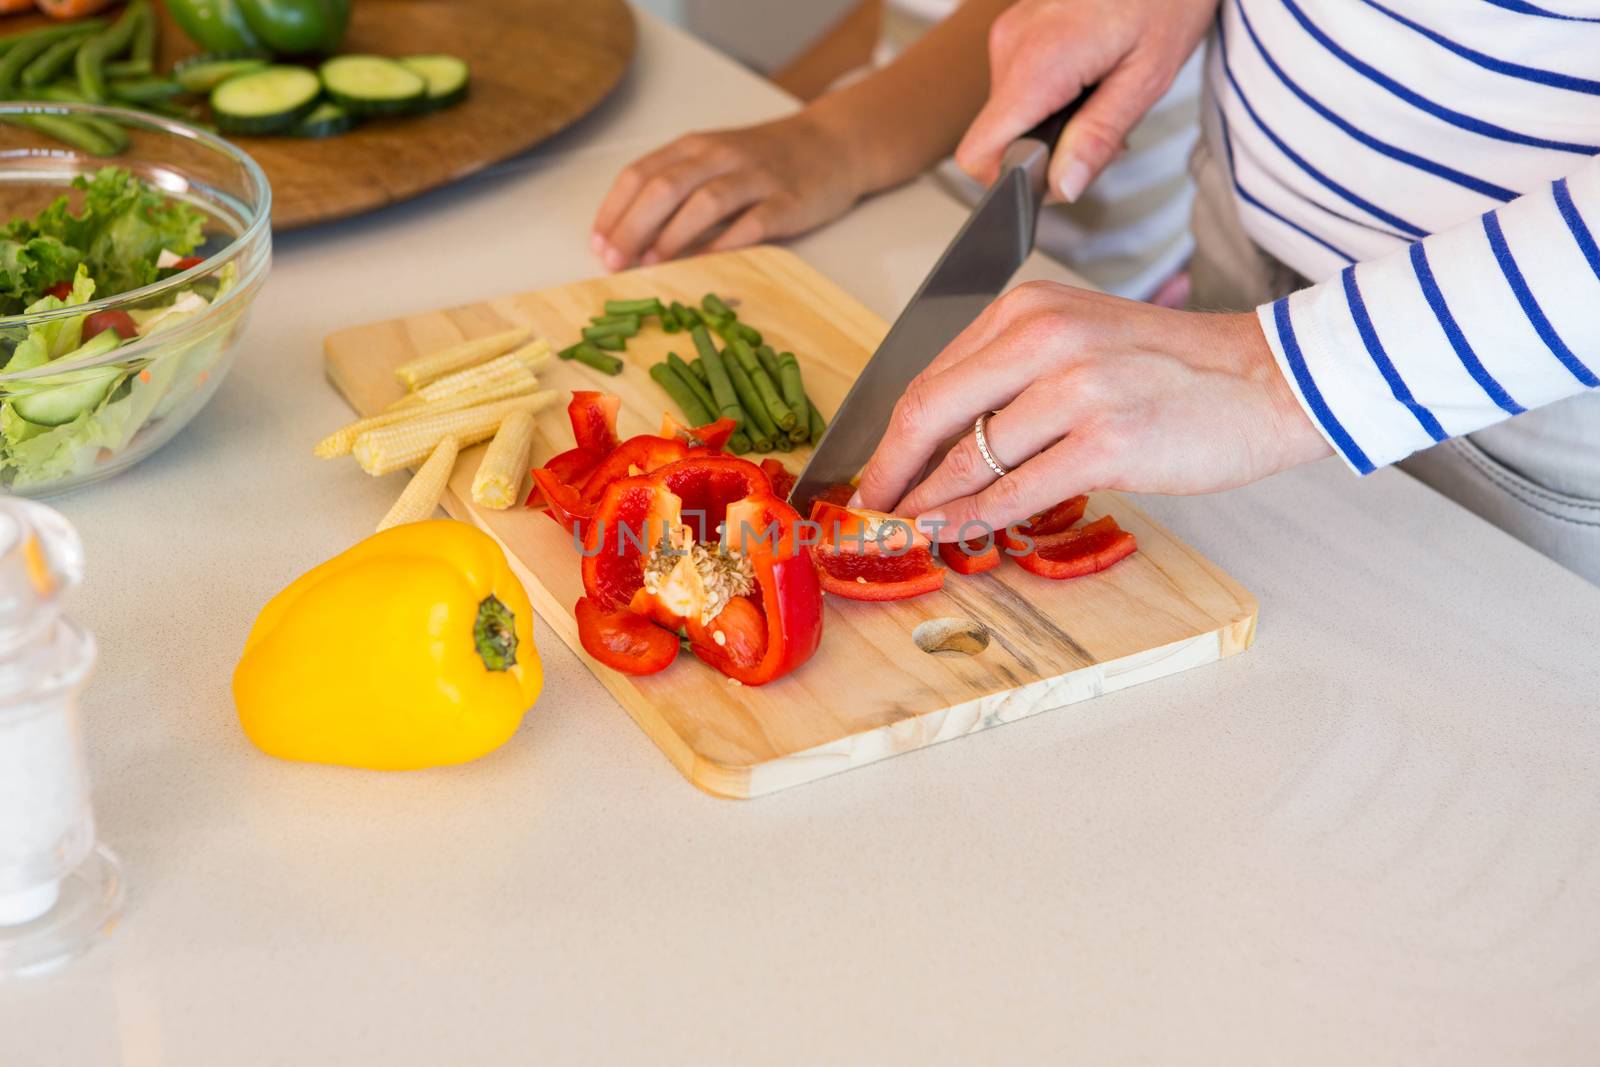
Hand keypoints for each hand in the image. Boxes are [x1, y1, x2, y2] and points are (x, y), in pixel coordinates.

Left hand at [591, 111, 865, 270]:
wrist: (833, 144)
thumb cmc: (763, 162)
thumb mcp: (713, 161)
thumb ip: (676, 189)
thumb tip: (628, 238)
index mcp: (694, 147)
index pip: (641, 174)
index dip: (614, 211)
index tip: (598, 245)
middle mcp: (720, 156)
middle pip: (665, 188)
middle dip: (633, 227)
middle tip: (614, 262)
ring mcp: (756, 177)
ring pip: (705, 202)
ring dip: (673, 235)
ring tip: (651, 264)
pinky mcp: (787, 201)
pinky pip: (752, 224)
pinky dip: (725, 245)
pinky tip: (704, 266)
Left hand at [851, 282, 1331, 539]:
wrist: (1270, 379)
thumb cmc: (1174, 369)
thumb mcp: (1080, 343)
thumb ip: (1009, 377)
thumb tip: (937, 442)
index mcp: (1029, 308)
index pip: (931, 376)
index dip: (888, 435)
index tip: (868, 470)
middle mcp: (1046, 337)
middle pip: (931, 411)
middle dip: (887, 469)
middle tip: (864, 508)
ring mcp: (1077, 388)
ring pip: (970, 456)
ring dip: (925, 502)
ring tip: (899, 530)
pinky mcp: (1108, 441)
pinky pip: (1016, 490)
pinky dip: (972, 519)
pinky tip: (948, 534)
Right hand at [955, 0, 1216, 200]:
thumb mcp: (1147, 77)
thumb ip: (1099, 137)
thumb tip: (1062, 187)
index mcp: (1036, 63)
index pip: (979, 153)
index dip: (1014, 179)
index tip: (1058, 174)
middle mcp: (1010, 46)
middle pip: (1000, 137)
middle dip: (1048, 150)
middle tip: (1106, 130)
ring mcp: (1011, 33)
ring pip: (1012, 112)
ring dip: (1054, 121)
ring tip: (1105, 93)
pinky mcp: (1020, 27)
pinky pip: (1021, 83)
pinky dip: (1053, 95)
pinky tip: (1093, 75)